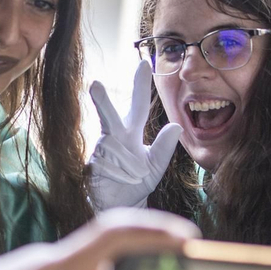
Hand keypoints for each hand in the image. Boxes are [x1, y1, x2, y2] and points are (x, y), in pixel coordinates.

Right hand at [88, 62, 182, 210]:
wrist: (121, 205)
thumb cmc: (136, 182)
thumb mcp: (156, 165)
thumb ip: (165, 147)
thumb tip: (177, 125)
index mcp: (131, 133)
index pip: (138, 105)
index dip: (140, 85)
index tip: (144, 63)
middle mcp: (114, 137)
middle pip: (110, 114)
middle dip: (102, 99)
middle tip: (96, 83)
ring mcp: (101, 152)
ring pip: (105, 138)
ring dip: (105, 127)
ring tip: (96, 92)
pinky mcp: (93, 168)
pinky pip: (103, 163)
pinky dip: (111, 167)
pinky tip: (115, 173)